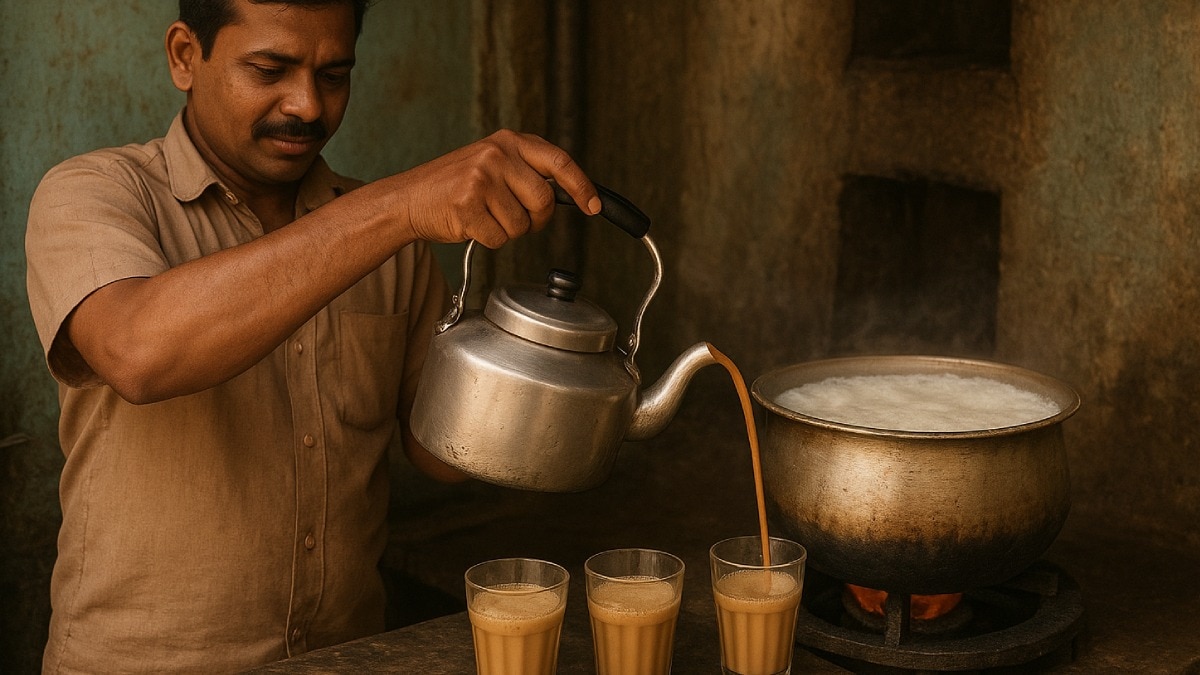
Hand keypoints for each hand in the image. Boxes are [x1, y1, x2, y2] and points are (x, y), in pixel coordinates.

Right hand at [390, 129, 599, 248]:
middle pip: (544, 202)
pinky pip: (499, 238)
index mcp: (508, 141)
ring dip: (508, 231)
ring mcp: (481, 178)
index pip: (559, 162)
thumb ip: (526, 171)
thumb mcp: (493, 163)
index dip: (582, 187)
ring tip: (485, 215)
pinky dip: (489, 240)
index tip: (594, 206)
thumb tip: (569, 192)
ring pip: (522, 225)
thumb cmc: (455, 185)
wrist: (410, 198)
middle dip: (536, 220)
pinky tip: (471, 224)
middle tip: (516, 219)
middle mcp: (497, 155)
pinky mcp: (467, 205)